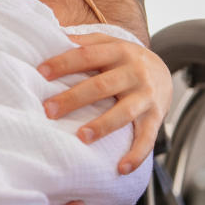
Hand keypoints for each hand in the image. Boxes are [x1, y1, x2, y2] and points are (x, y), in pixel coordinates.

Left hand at [38, 33, 170, 173]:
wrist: (163, 69)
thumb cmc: (121, 58)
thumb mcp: (106, 42)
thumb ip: (81, 41)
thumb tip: (48, 36)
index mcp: (118, 51)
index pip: (87, 55)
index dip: (64, 63)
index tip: (41, 72)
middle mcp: (134, 73)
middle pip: (101, 86)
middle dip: (74, 98)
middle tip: (48, 110)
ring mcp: (146, 96)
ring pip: (124, 112)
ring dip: (103, 126)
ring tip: (82, 137)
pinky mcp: (156, 117)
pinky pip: (147, 138)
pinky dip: (136, 155)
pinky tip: (121, 168)